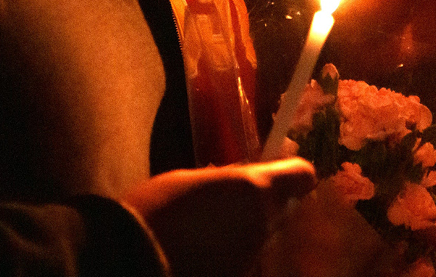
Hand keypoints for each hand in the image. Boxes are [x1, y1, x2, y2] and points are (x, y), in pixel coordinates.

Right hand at [124, 158, 316, 276]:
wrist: (134, 262)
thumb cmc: (158, 209)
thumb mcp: (190, 180)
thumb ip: (225, 180)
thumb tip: (239, 180)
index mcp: (255, 190)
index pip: (301, 175)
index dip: (293, 172)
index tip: (278, 169)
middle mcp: (263, 225)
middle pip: (281, 210)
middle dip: (265, 204)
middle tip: (234, 197)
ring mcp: (251, 257)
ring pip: (262, 236)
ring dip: (247, 229)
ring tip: (211, 225)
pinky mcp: (237, 276)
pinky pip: (243, 258)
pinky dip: (231, 251)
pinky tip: (204, 249)